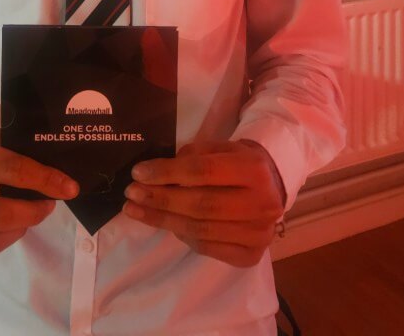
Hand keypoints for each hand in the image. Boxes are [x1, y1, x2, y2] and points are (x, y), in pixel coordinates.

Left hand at [122, 139, 284, 266]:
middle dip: (160, 200)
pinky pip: (207, 248)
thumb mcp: (219, 148)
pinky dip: (183, 236)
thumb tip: (155, 174)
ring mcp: (258, 234)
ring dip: (162, 221)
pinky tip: (166, 224)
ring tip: (137, 211)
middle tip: (132, 194)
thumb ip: (191, 158)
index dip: (166, 173)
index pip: (202, 172)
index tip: (138, 173)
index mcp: (253, 169)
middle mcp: (261, 204)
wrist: (271, 186)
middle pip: (200, 204)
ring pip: (200, 230)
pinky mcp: (251, 256)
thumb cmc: (237, 162)